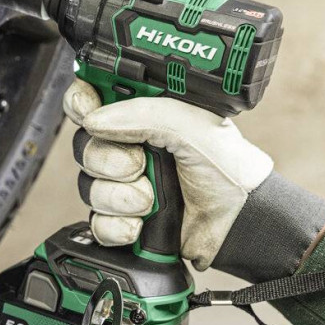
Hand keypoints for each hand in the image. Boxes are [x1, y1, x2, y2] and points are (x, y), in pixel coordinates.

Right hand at [64, 78, 324, 278]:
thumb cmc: (230, 171)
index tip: (89, 112)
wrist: (242, 224)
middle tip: (138, 164)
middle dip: (107, 160)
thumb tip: (96, 120)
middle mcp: (130, 147)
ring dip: (117, 196)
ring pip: (88, 187)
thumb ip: (145, 114)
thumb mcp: (194, 127)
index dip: (82, 102)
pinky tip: (139, 225)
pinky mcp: (124, 220)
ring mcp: (124, 185)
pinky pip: (96, 222)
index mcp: (145, 115)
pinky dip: (115, 226)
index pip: (94, 98)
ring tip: (150, 200)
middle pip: (85, 146)